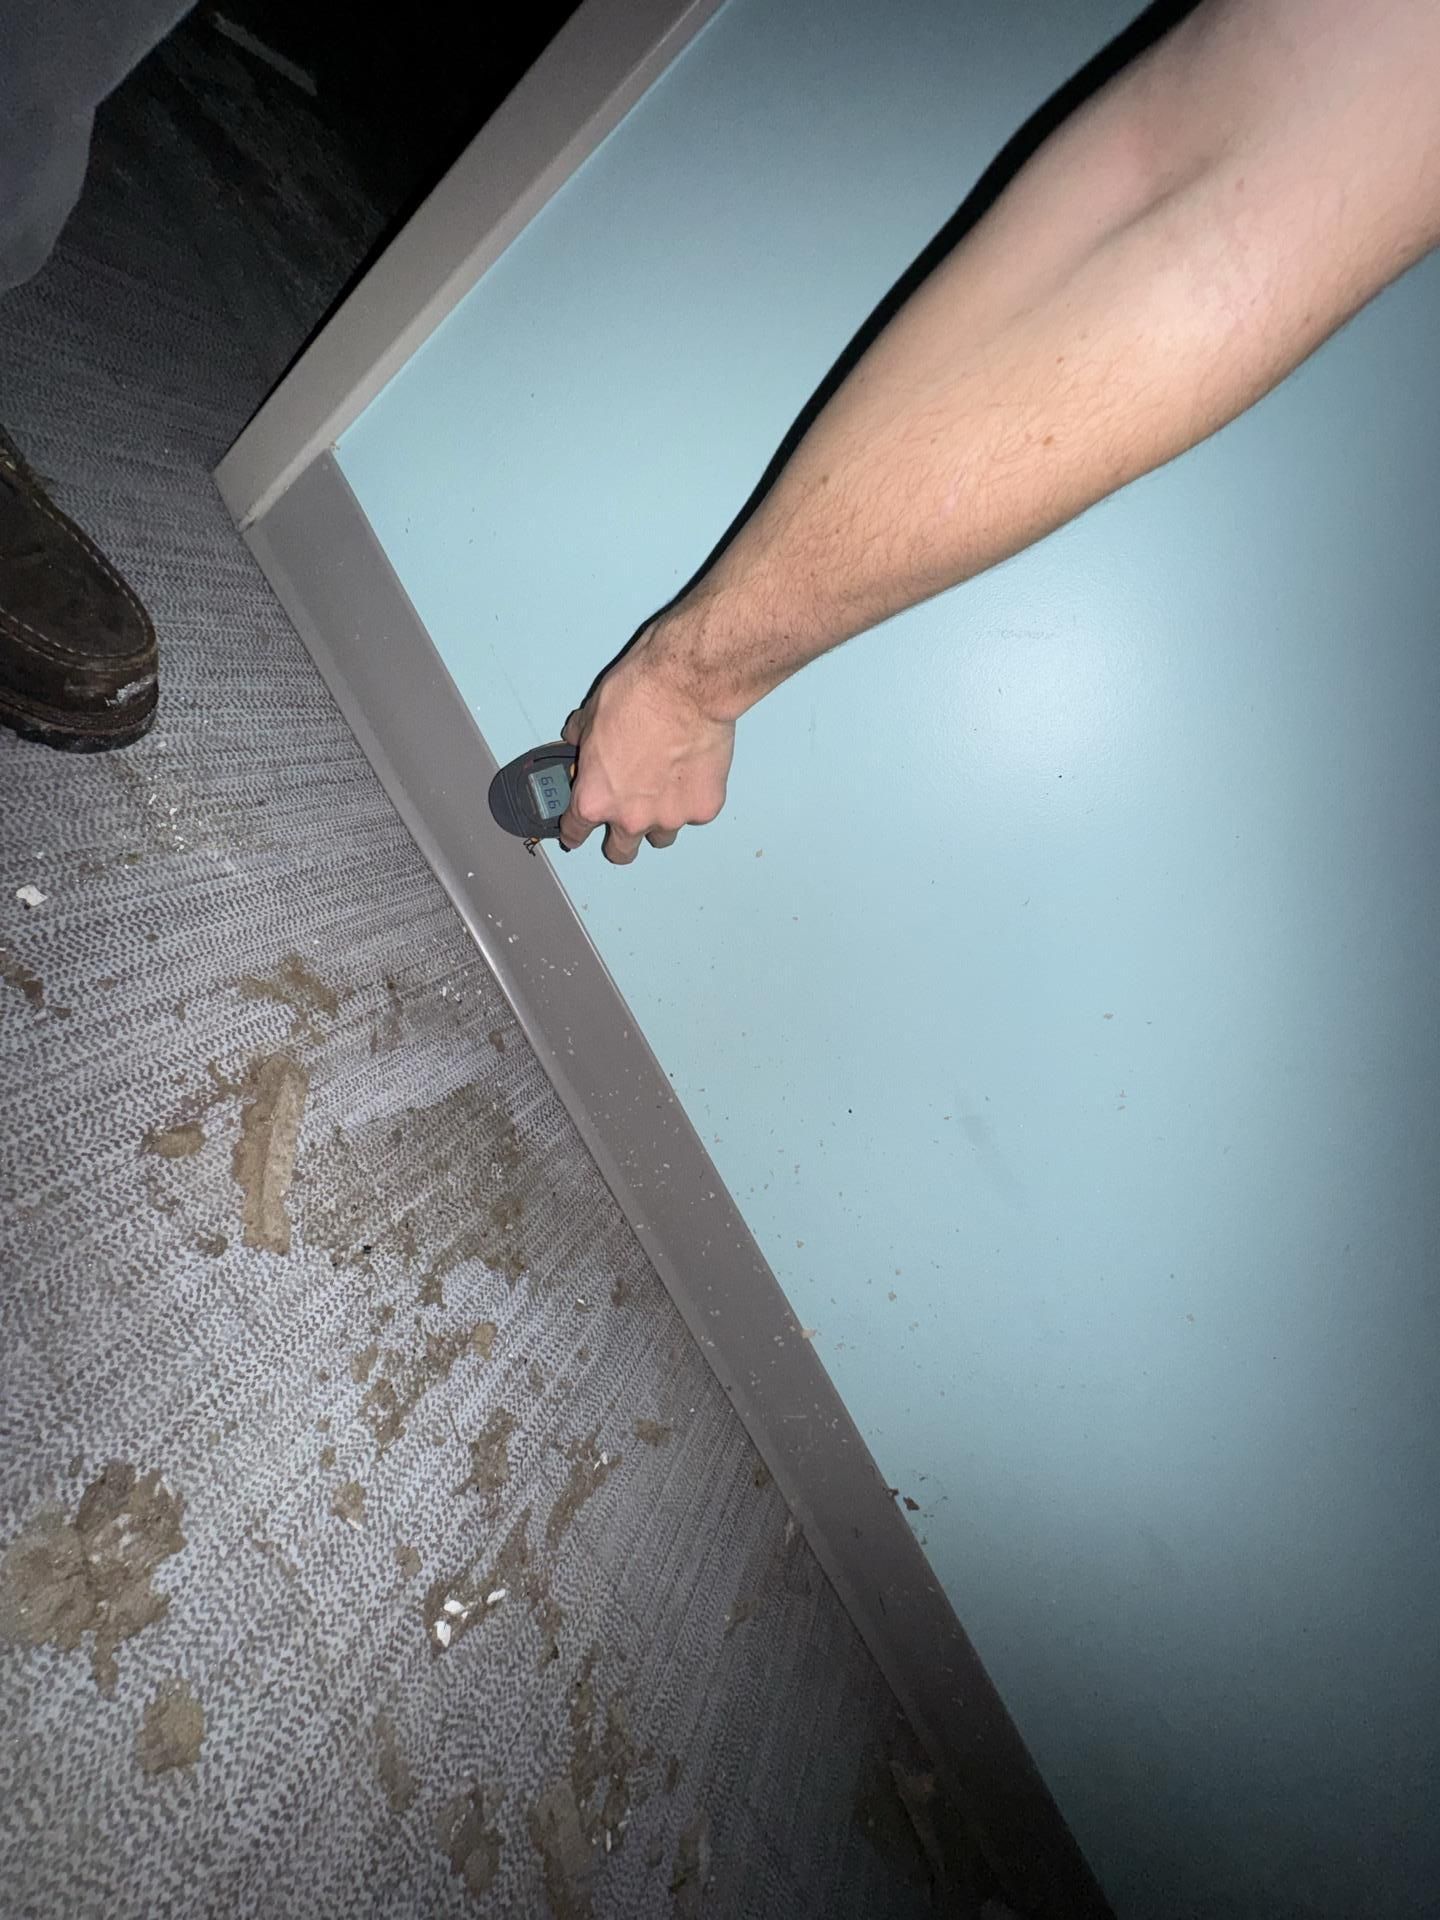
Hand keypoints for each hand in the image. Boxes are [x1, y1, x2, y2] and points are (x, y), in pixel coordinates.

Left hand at [558, 617, 734, 862]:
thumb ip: (582, 739)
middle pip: (621, 853)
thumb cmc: (636, 696)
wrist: (686, 687)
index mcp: (595, 799)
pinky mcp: (704, 809)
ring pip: (662, 836)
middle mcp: (630, 818)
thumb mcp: (591, 715)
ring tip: (667, 787)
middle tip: (626, 820)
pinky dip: (692, 797)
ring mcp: (671, 818)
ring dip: (660, 819)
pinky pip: (694, 812)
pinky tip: (694, 769)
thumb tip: (577, 738)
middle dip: (620, 841)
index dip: (575, 831)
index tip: (578, 830)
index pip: (576, 832)